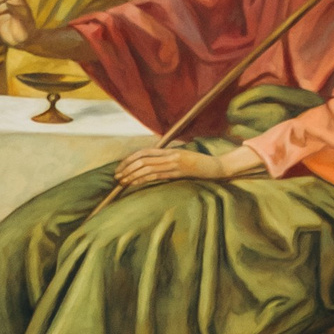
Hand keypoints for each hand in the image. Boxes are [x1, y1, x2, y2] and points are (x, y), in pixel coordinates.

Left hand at [113, 144, 234, 188]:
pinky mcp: (179, 171)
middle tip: (117, 177)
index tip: (120, 168)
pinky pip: (157, 174)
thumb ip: (168, 162)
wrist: (216, 167)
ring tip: (122, 181)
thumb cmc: (199, 165)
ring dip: (132, 174)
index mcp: (169, 151)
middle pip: (142, 159)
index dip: (130, 159)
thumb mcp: (182, 160)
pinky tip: (134, 183)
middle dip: (127, 168)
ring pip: (147, 166)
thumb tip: (153, 168)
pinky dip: (143, 179)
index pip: (144, 152)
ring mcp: (174, 162)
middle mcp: (169, 154)